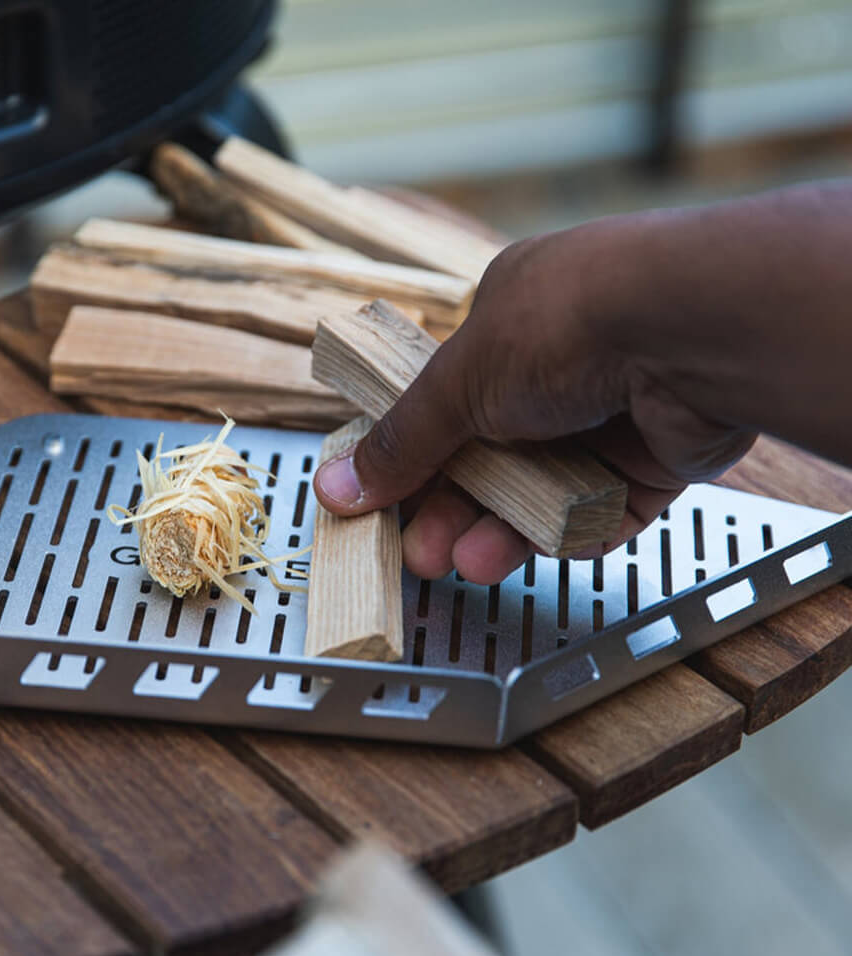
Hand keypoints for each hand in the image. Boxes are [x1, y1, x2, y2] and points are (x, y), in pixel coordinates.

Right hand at [313, 214, 755, 584]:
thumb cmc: (571, 320)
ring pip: (544, 487)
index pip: (447, 402)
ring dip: (505, 527)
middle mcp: (561, 361)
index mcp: (509, 319)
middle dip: (454, 508)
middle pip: (491, 455)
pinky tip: (548, 545)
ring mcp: (612, 408)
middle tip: (426, 552)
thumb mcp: (460, 382)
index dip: (413, 457)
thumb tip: (338, 484)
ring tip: (475, 561)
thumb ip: (403, 441)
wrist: (692, 329)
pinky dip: (575, 528)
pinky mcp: (658, 454)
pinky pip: (604, 506)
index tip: (385, 503)